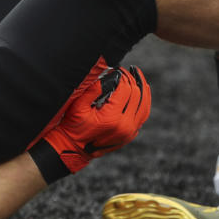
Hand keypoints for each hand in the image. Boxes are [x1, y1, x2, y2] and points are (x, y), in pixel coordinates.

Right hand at [30, 65, 150, 180]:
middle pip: (137, 95)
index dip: (122, 76)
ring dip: (142, 88)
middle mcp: (125, 126)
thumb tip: (110, 74)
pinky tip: (141, 91)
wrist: (74, 148)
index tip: (116, 69)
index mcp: (112, 118)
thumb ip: (94, 88)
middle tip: (125, 70)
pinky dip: (144, 101)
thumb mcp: (78, 105)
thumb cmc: (73, 126)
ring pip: (144, 104)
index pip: (125, 89)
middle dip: (131, 79)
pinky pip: (143, 114)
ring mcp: (130, 131)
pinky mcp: (131, 134)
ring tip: (137, 75)